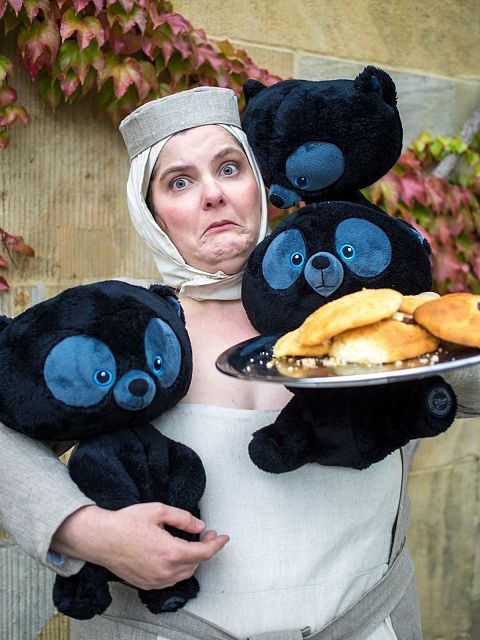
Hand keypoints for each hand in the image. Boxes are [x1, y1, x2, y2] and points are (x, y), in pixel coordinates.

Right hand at [51, 503, 228, 589]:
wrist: (100, 538)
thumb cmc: (125, 523)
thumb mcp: (158, 511)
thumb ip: (182, 518)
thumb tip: (200, 527)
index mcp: (170, 552)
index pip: (203, 553)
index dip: (217, 545)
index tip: (224, 538)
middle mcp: (164, 571)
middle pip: (195, 564)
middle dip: (205, 550)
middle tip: (206, 535)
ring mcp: (154, 580)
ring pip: (184, 574)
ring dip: (192, 560)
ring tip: (191, 544)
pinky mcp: (146, 584)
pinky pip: (170, 580)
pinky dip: (178, 569)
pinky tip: (175, 555)